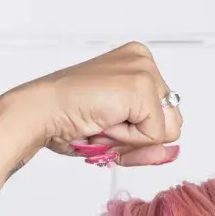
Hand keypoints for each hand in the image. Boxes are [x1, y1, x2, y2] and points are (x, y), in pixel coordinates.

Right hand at [9, 40, 183, 166]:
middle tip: (102, 123)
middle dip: (138, 138)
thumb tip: (173, 154)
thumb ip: (148, 144)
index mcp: (138, 65)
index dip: (137, 134)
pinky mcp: (141, 86)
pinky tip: (103, 121)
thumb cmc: (67, 119)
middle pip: (172, 124)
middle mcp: (144, 61)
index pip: (164, 116)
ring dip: (132, 139)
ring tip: (102, 122)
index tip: (105, 121)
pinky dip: (127, 140)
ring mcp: (144, 70)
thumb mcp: (117, 134)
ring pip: (166, 131)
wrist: (40, 112)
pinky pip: (154, 136)